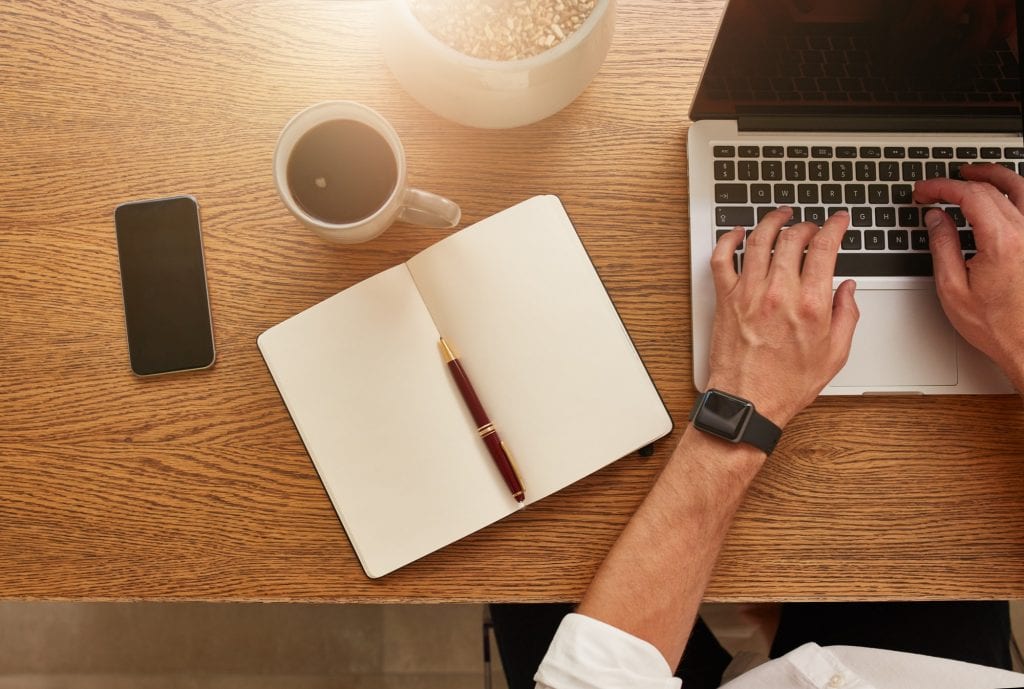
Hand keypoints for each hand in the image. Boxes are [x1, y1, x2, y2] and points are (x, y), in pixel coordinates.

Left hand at [706, 209, 858, 427]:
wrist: (749, 402)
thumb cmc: (787, 384)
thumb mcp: (835, 354)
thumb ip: (847, 315)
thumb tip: (849, 289)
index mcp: (810, 304)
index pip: (824, 248)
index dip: (834, 227)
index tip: (838, 221)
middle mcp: (778, 293)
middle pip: (792, 239)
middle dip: (806, 225)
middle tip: (811, 226)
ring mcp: (748, 293)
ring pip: (758, 240)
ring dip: (771, 221)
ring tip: (780, 215)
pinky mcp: (725, 299)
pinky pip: (721, 259)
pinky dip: (728, 239)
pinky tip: (737, 232)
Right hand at [914, 164, 1023, 389]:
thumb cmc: (996, 325)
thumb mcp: (953, 289)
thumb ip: (943, 246)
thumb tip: (936, 218)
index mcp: (1002, 241)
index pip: (970, 195)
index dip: (942, 187)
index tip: (924, 191)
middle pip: (993, 188)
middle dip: (960, 181)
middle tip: (938, 186)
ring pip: (1020, 188)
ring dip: (994, 176)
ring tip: (973, 174)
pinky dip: (1014, 193)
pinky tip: (1003, 196)